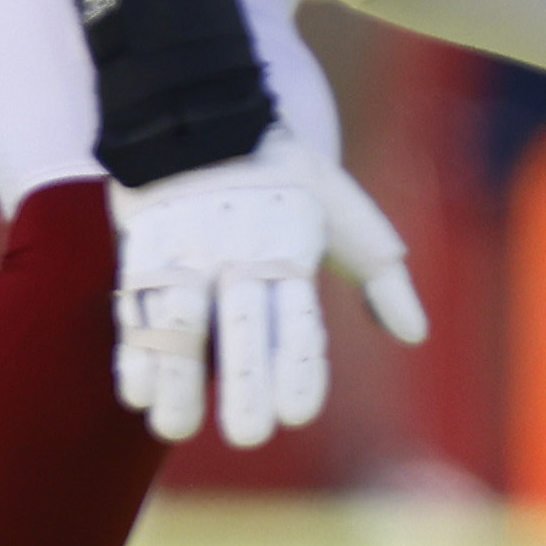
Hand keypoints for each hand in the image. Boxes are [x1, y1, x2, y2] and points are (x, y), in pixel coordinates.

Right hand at [105, 125, 429, 448]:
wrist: (196, 110)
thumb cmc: (277, 170)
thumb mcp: (339, 206)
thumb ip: (379, 271)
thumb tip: (413, 335)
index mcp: (290, 249)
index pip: (299, 323)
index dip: (297, 372)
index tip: (294, 414)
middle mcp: (237, 255)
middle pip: (241, 331)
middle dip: (244, 388)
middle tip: (246, 435)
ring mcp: (184, 253)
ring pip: (177, 325)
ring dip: (175, 382)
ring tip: (173, 428)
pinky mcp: (141, 250)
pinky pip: (133, 308)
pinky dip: (133, 354)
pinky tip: (137, 394)